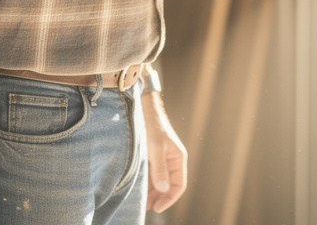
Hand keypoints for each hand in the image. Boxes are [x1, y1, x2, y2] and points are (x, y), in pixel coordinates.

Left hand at [142, 91, 186, 212]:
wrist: (143, 109)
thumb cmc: (152, 126)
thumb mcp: (155, 147)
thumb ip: (159, 168)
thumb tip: (164, 189)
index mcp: (178, 158)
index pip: (179, 185)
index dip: (169, 199)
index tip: (157, 208)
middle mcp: (171, 161)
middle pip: (168, 186)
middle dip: (159, 198)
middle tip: (147, 207)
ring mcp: (161, 159)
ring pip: (159, 182)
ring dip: (151, 192)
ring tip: (141, 202)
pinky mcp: (151, 157)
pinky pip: (150, 175)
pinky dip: (145, 183)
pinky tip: (137, 188)